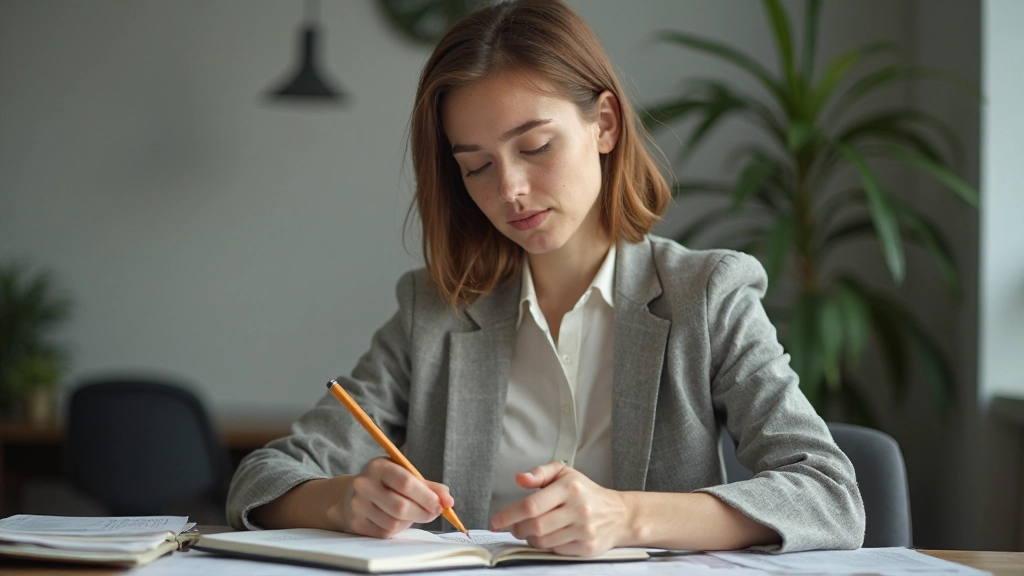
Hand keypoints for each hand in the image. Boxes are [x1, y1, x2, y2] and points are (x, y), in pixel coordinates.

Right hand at [333, 457, 453, 538]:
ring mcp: (358, 505)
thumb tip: (448, 501)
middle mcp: (364, 484)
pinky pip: (385, 532)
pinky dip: (398, 529)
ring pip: (393, 523)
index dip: (426, 496)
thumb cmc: (387, 484)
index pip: (406, 482)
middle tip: (434, 513)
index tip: (440, 504)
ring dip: (411, 521)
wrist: (354, 494)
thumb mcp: (405, 475)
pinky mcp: (356, 523)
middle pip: (400, 506)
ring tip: (414, 514)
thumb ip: (429, 487)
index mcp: (378, 466)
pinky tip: (398, 520)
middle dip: (423, 513)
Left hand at [489, 461, 630, 556]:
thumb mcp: (565, 474)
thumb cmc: (586, 492)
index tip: (496, 521)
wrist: (620, 514)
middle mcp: (577, 508)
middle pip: (535, 526)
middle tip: (513, 527)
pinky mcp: (586, 547)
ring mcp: (583, 530)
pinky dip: (545, 545)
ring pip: (543, 541)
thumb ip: (540, 473)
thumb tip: (519, 478)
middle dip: (517, 528)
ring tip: (530, 530)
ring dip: (529, 538)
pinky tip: (547, 536)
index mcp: (569, 488)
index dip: (509, 515)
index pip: (531, 505)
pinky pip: (555, 550)